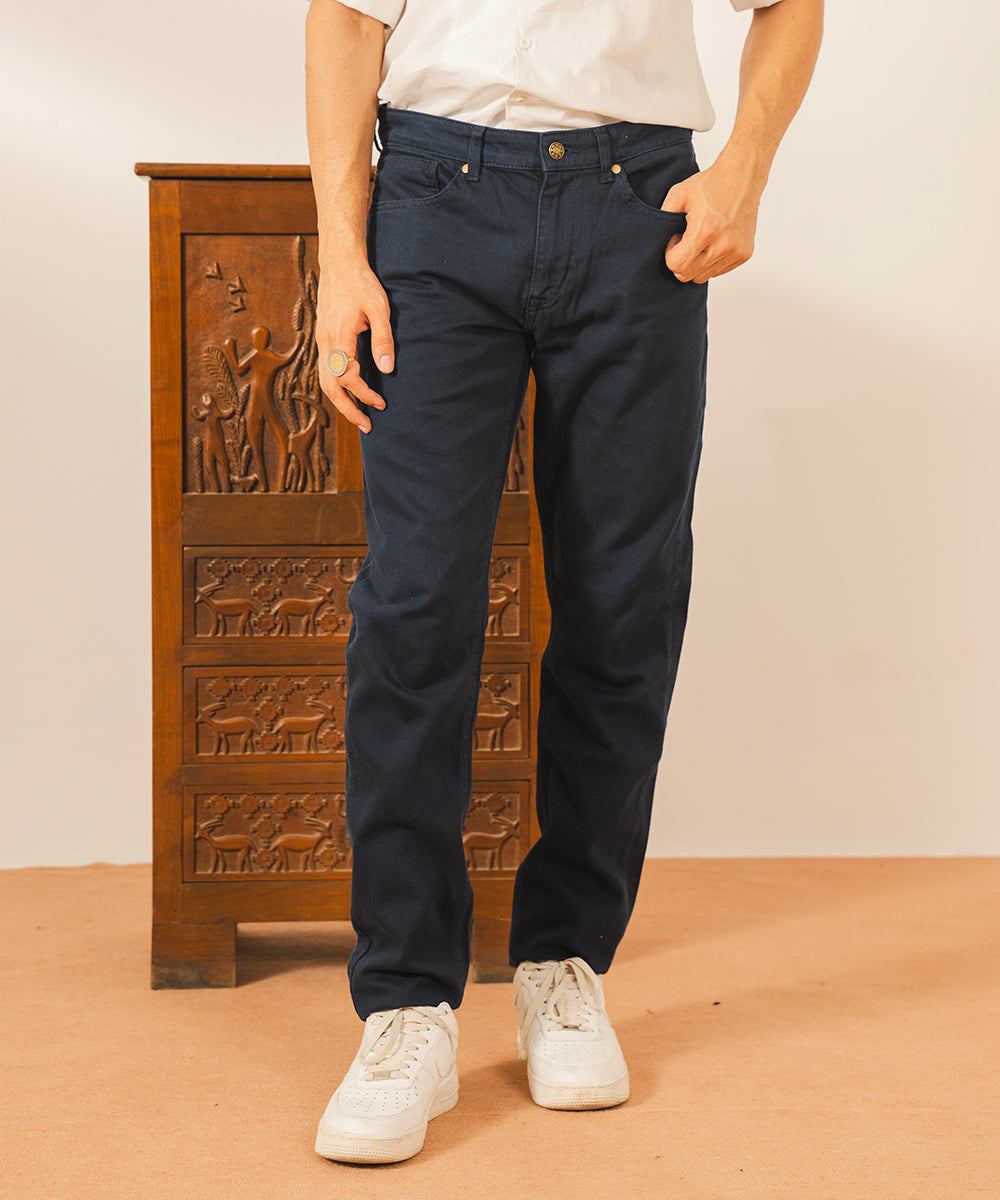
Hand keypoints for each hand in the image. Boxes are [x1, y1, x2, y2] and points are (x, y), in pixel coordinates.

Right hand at [316, 260, 394, 433]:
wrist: (340, 264)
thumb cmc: (362, 284)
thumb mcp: (380, 308)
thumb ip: (383, 339)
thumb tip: (387, 369)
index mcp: (338, 336)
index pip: (347, 376)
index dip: (363, 394)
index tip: (380, 403)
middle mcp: (325, 342)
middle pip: (330, 386)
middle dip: (347, 409)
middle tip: (367, 426)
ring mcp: (322, 342)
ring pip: (324, 381)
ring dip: (340, 402)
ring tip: (358, 416)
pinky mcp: (324, 340)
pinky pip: (325, 371)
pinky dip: (336, 388)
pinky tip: (350, 394)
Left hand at [662, 158, 763, 284]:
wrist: (743, 175)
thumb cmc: (710, 184)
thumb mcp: (678, 195)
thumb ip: (663, 219)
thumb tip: (654, 242)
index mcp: (705, 231)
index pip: (677, 266)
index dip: (671, 255)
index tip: (676, 238)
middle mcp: (723, 245)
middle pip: (688, 276)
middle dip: (681, 262)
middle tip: (686, 240)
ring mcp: (736, 252)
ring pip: (703, 276)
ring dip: (697, 263)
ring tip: (700, 239)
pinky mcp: (744, 254)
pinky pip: (718, 271)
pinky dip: (711, 261)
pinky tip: (713, 241)